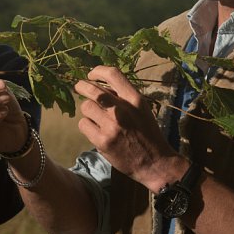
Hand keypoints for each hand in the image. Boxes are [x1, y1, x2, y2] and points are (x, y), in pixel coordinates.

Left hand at [74, 65, 183, 191]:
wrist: (155, 163)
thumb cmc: (147, 134)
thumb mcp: (142, 110)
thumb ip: (124, 97)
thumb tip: (100, 86)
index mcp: (135, 99)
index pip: (113, 74)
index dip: (98, 71)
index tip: (91, 75)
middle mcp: (122, 110)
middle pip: (92, 89)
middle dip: (81, 86)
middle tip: (79, 87)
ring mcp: (111, 126)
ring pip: (85, 107)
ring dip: (87, 111)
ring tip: (95, 117)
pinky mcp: (102, 141)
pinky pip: (83, 125)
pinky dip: (87, 126)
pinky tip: (95, 131)